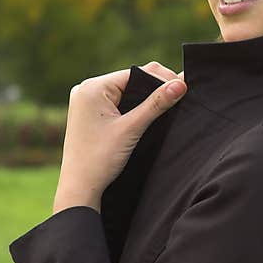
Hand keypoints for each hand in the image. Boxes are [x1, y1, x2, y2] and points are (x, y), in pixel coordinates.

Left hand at [52, 62, 186, 213]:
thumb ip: (157, 104)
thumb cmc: (100, 159)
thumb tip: (181, 84)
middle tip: (179, 97)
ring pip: (125, 91)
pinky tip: (146, 115)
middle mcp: (86, 89)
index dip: (161, 80)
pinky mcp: (89, 112)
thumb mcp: (131, 128)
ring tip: (166, 106)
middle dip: (154, 88)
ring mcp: (86, 101)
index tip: (183, 89)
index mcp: (92, 87)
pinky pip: (116, 101)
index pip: (136, 73)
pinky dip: (132, 107)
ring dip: (144, 98)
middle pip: (131, 80)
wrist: (79, 188)